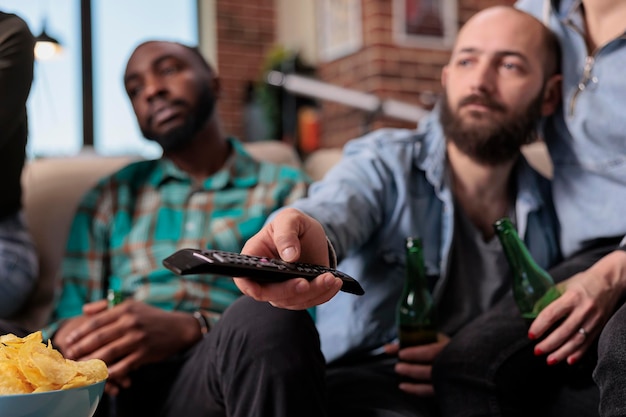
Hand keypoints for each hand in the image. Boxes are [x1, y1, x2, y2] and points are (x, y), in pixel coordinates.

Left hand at [53, 300, 199, 383]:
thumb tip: (85, 310)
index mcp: (125, 309)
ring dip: (91, 361)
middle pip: (99, 338)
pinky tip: (101, 374)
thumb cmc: (151, 317)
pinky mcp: (145, 353)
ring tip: (80, 366)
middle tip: (70, 355)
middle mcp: (131, 323)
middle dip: (81, 348)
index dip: (80, 332)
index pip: (97, 321)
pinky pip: (123, 365)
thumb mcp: (132, 305)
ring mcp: (138, 339)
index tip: (69, 340)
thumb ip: (106, 307)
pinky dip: (111, 372)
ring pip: (108, 353)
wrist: (178, 328)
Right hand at [235, 208, 342, 308]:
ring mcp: (281, 289)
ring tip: (330, 278)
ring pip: (294, 301)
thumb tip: (289, 256)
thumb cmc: (293, 224)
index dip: (251, 287)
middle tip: (306, 282)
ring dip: (313, 292)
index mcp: (254, 258)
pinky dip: (324, 294)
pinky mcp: (299, 294)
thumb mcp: (290, 219)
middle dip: (290, 291)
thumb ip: (286, 233)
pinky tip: (334, 283)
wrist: (311, 235)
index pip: (244, 280)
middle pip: (272, 295)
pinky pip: (309, 301)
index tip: (267, 286)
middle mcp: (264, 278)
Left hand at [384, 334, 449, 396]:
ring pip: (431, 383)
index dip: (416, 353)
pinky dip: (415, 390)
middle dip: (412, 369)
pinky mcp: (444, 387)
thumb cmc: (442, 344)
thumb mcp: (430, 337)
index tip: (401, 353)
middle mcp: (450, 363)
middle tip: (398, 367)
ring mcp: (448, 377)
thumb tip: (388, 348)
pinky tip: (403, 386)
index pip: (432, 351)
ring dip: (413, 380)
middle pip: (430, 370)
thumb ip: (410, 340)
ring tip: (400, 372)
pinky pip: (429, 391)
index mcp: (447, 346)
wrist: (459, 358)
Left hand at [529, 250, 625, 364]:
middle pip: (564, 331)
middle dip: (549, 344)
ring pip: (577, 340)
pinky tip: (568, 360)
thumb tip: (532, 312)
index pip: (552, 314)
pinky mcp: (600, 326)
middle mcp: (584, 309)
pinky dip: (578, 354)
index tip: (531, 335)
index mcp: (572, 296)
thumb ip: (549, 298)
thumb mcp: (564, 285)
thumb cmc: (583, 282)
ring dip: (562, 353)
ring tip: (549, 360)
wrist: (611, 281)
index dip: (540, 326)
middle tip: (537, 351)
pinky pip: (588, 343)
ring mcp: (594, 319)